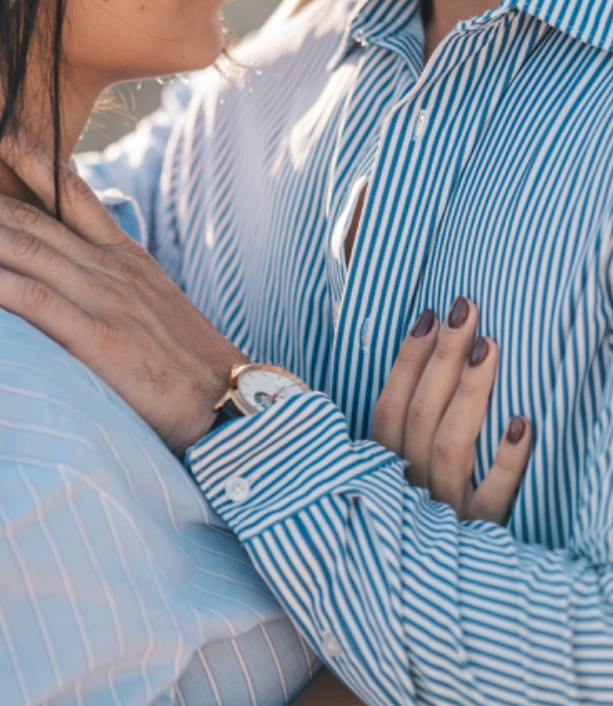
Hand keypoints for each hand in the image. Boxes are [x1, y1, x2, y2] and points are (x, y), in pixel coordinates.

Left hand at [0, 129, 243, 455]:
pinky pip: (33, 299)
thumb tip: (62, 275)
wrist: (231, 402)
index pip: (69, 188)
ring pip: (25, 247)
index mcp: (124, 255)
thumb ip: (108, 284)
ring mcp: (106, 298)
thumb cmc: (186, 364)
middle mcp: (111, 266)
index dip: (26, 150)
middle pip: (31, 214)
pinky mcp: (99, 337)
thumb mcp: (151, 307)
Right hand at [372, 297, 531, 522]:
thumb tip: (418, 357)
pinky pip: (493, 495)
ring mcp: (442, 513)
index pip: (388, 408)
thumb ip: (398, 431)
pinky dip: (506, 460)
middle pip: (420, 415)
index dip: (406, 361)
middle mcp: (407, 488)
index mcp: (381, 470)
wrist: (431, 594)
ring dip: (469, 392)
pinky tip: (521, 422)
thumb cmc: (412, 517)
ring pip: (450, 445)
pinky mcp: (480, 535)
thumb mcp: (393, 475)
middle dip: (441, 357)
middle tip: (465, 310)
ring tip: (489, 346)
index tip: (429, 316)